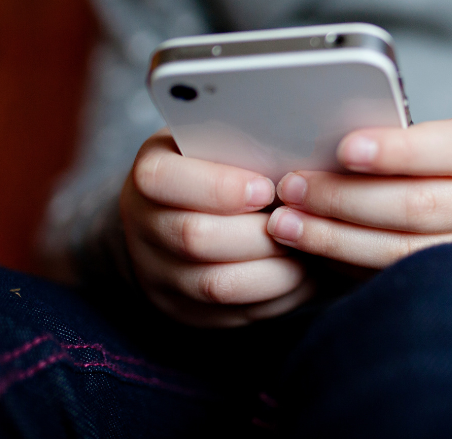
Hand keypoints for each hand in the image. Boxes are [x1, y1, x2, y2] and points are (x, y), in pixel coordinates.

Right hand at [120, 129, 313, 327]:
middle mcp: (142, 225)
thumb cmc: (227, 162)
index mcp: (151, 171)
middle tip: (300, 223)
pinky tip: (305, 274)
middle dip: (258, 233)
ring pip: (217, 285)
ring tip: (309, 249)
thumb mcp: (225, 136)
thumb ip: (246, 137)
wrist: (196, 212)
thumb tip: (296, 137)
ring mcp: (159, 274)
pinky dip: (277, 296)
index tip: (266, 188)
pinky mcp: (186, 310)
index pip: (162, 179)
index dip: (218, 186)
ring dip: (274, 269)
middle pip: (195, 238)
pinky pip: (233, 314)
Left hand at [267, 111, 451, 282]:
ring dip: (340, 243)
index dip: (399, 150)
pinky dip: (360, 270)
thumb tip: (342, 147)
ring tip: (288, 226)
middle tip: (290, 187)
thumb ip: (438, 141)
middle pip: (421, 208)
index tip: (345, 146)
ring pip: (410, 254)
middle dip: (346, 200)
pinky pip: (412, 278)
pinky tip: (320, 256)